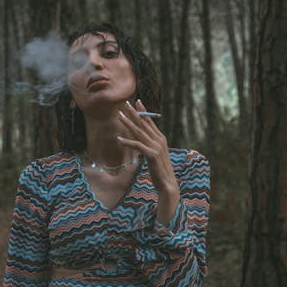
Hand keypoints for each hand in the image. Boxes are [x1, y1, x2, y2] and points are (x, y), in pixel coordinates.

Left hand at [117, 99, 179, 224]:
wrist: (168, 184)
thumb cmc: (160, 170)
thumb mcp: (154, 155)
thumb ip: (149, 146)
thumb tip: (141, 140)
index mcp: (160, 139)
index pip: (150, 122)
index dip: (143, 111)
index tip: (137, 102)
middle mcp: (159, 140)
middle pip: (144, 124)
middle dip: (134, 113)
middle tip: (125, 103)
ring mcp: (156, 147)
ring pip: (139, 132)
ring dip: (128, 123)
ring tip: (119, 116)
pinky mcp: (151, 155)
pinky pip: (137, 146)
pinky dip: (127, 142)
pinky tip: (118, 139)